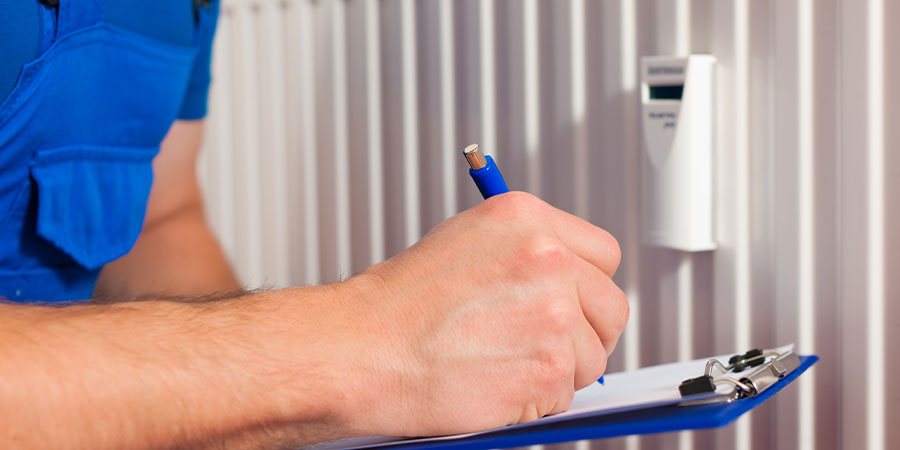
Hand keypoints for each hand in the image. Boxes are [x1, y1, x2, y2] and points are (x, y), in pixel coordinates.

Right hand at [340, 192, 626, 437]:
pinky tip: (492, 382)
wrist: (361, 349)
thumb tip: (565, 279)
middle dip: (586, 334)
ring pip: (592, 358)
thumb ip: (524, 251)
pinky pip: (564, 396)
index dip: (587, 286)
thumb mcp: (465, 242)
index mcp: (528, 220)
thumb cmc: (397, 305)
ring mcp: (553, 315)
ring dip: (556, 371)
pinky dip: (534, 401)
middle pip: (612, 308)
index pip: (604, 254)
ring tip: (501, 362)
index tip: (573, 303)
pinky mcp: (548, 368)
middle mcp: (548, 259)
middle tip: (546, 345)